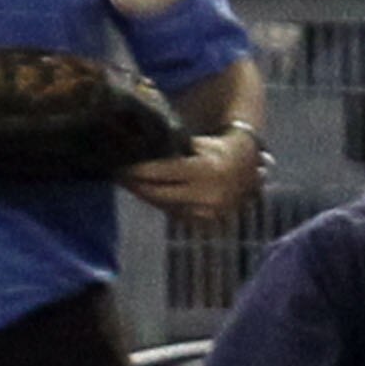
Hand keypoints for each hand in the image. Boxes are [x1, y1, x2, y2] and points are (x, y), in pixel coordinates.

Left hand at [119, 126, 262, 221]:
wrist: (246, 170)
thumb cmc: (217, 149)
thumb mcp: (198, 144)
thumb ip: (173, 148)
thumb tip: (141, 146)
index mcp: (204, 170)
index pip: (163, 172)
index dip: (140, 171)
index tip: (122, 166)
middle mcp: (205, 194)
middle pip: (159, 194)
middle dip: (136, 186)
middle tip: (118, 176)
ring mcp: (205, 212)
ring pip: (165, 206)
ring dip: (145, 196)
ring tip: (129, 184)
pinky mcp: (203, 222)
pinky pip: (174, 213)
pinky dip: (160, 203)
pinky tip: (148, 193)